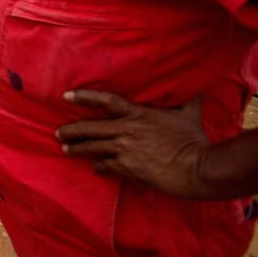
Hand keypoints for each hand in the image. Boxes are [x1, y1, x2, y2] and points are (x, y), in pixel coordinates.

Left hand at [56, 90, 213, 197]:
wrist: (199, 168)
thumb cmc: (194, 141)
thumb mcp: (189, 116)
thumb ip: (188, 101)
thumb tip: (198, 88)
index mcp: (138, 114)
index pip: (106, 100)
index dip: (84, 97)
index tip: (66, 95)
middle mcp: (126, 130)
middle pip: (90, 127)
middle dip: (71, 130)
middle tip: (58, 132)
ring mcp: (125, 149)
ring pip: (92, 147)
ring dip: (77, 149)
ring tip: (66, 149)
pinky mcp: (128, 168)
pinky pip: (106, 166)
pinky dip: (99, 167)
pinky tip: (95, 168)